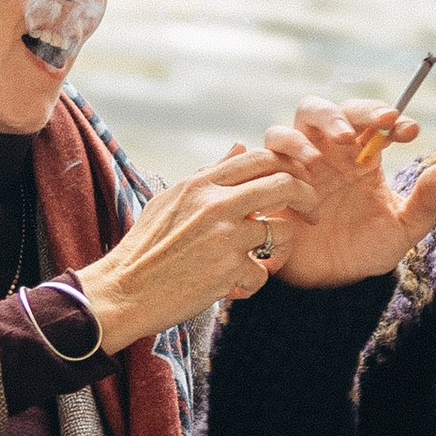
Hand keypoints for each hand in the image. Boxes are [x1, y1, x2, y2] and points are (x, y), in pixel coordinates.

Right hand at [77, 145, 310, 350]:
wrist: (123, 291)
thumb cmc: (146, 248)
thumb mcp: (171, 200)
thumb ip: (209, 173)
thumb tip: (239, 144)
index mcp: (200, 182)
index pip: (260, 158)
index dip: (289, 167)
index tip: (296, 185)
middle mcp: (215, 202)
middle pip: (285, 184)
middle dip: (307, 198)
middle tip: (312, 215)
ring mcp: (224, 235)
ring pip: (280, 233)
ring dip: (275, 251)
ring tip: (252, 264)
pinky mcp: (229, 269)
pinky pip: (262, 273)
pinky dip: (249, 284)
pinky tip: (228, 288)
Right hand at [258, 98, 435, 288]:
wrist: (330, 286)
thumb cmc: (366, 251)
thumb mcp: (403, 229)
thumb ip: (427, 199)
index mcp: (361, 156)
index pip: (371, 120)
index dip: (388, 116)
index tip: (409, 132)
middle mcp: (326, 153)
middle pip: (323, 109)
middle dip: (345, 113)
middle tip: (367, 130)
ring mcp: (296, 167)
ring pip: (289, 126)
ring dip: (310, 131)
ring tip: (334, 151)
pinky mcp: (272, 184)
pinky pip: (267, 158)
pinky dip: (284, 159)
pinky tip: (304, 180)